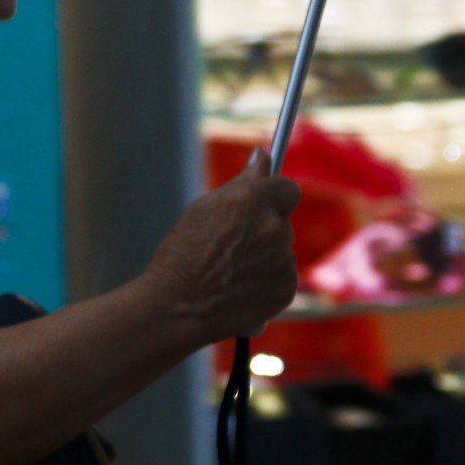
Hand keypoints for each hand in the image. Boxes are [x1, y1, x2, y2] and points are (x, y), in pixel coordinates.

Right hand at [145, 150, 300, 344]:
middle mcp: (272, 227)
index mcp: (251, 200)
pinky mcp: (286, 289)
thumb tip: (263, 156)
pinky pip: (283, 277)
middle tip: (233, 247)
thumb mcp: (204, 208)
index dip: (274, 196)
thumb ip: (243, 182)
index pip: (287, 188)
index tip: (263, 205)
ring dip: (266, 256)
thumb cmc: (182, 255)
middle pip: (282, 220)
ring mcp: (282, 260)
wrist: (176, 309)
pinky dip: (268, 282)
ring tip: (231, 272)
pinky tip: (240, 290)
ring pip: (282, 250)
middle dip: (265, 229)